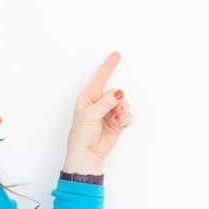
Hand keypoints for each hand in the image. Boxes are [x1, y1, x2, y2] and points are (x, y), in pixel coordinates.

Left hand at [62, 51, 131, 174]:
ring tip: (114, 120)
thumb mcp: (90, 115)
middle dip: (117, 101)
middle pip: (116, 92)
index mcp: (88, 97)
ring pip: (124, 103)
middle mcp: (99, 102)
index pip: (99, 78)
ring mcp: (109, 112)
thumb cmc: (81, 134)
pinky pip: (128, 115)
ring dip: (122, 111)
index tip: (117, 54)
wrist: (87, 154)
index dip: (108, 66)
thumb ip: (105, 102)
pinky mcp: (117, 122)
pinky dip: (125, 119)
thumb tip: (119, 93)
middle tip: (112, 112)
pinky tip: (119, 124)